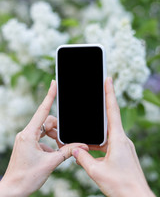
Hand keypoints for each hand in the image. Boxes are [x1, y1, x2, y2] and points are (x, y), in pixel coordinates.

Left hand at [0, 80, 87, 196]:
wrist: (13, 190)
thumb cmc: (26, 177)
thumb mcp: (50, 163)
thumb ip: (67, 152)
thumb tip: (81, 145)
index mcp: (29, 134)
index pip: (42, 111)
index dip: (49, 96)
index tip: (53, 83)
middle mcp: (26, 134)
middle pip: (47, 123)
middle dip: (57, 129)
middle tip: (64, 141)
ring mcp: (26, 139)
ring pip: (45, 130)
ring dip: (54, 137)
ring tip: (59, 149)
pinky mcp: (27, 144)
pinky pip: (41, 138)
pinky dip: (49, 143)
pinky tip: (52, 154)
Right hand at [72, 77, 155, 196]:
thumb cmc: (121, 186)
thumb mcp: (97, 171)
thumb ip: (83, 158)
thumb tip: (75, 148)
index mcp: (118, 139)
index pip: (112, 110)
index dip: (110, 93)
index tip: (108, 79)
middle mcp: (122, 139)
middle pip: (110, 118)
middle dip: (102, 107)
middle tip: (96, 94)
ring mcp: (123, 146)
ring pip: (108, 132)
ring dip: (98, 131)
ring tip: (88, 132)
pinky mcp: (122, 153)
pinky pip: (109, 142)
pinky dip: (100, 142)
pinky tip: (92, 149)